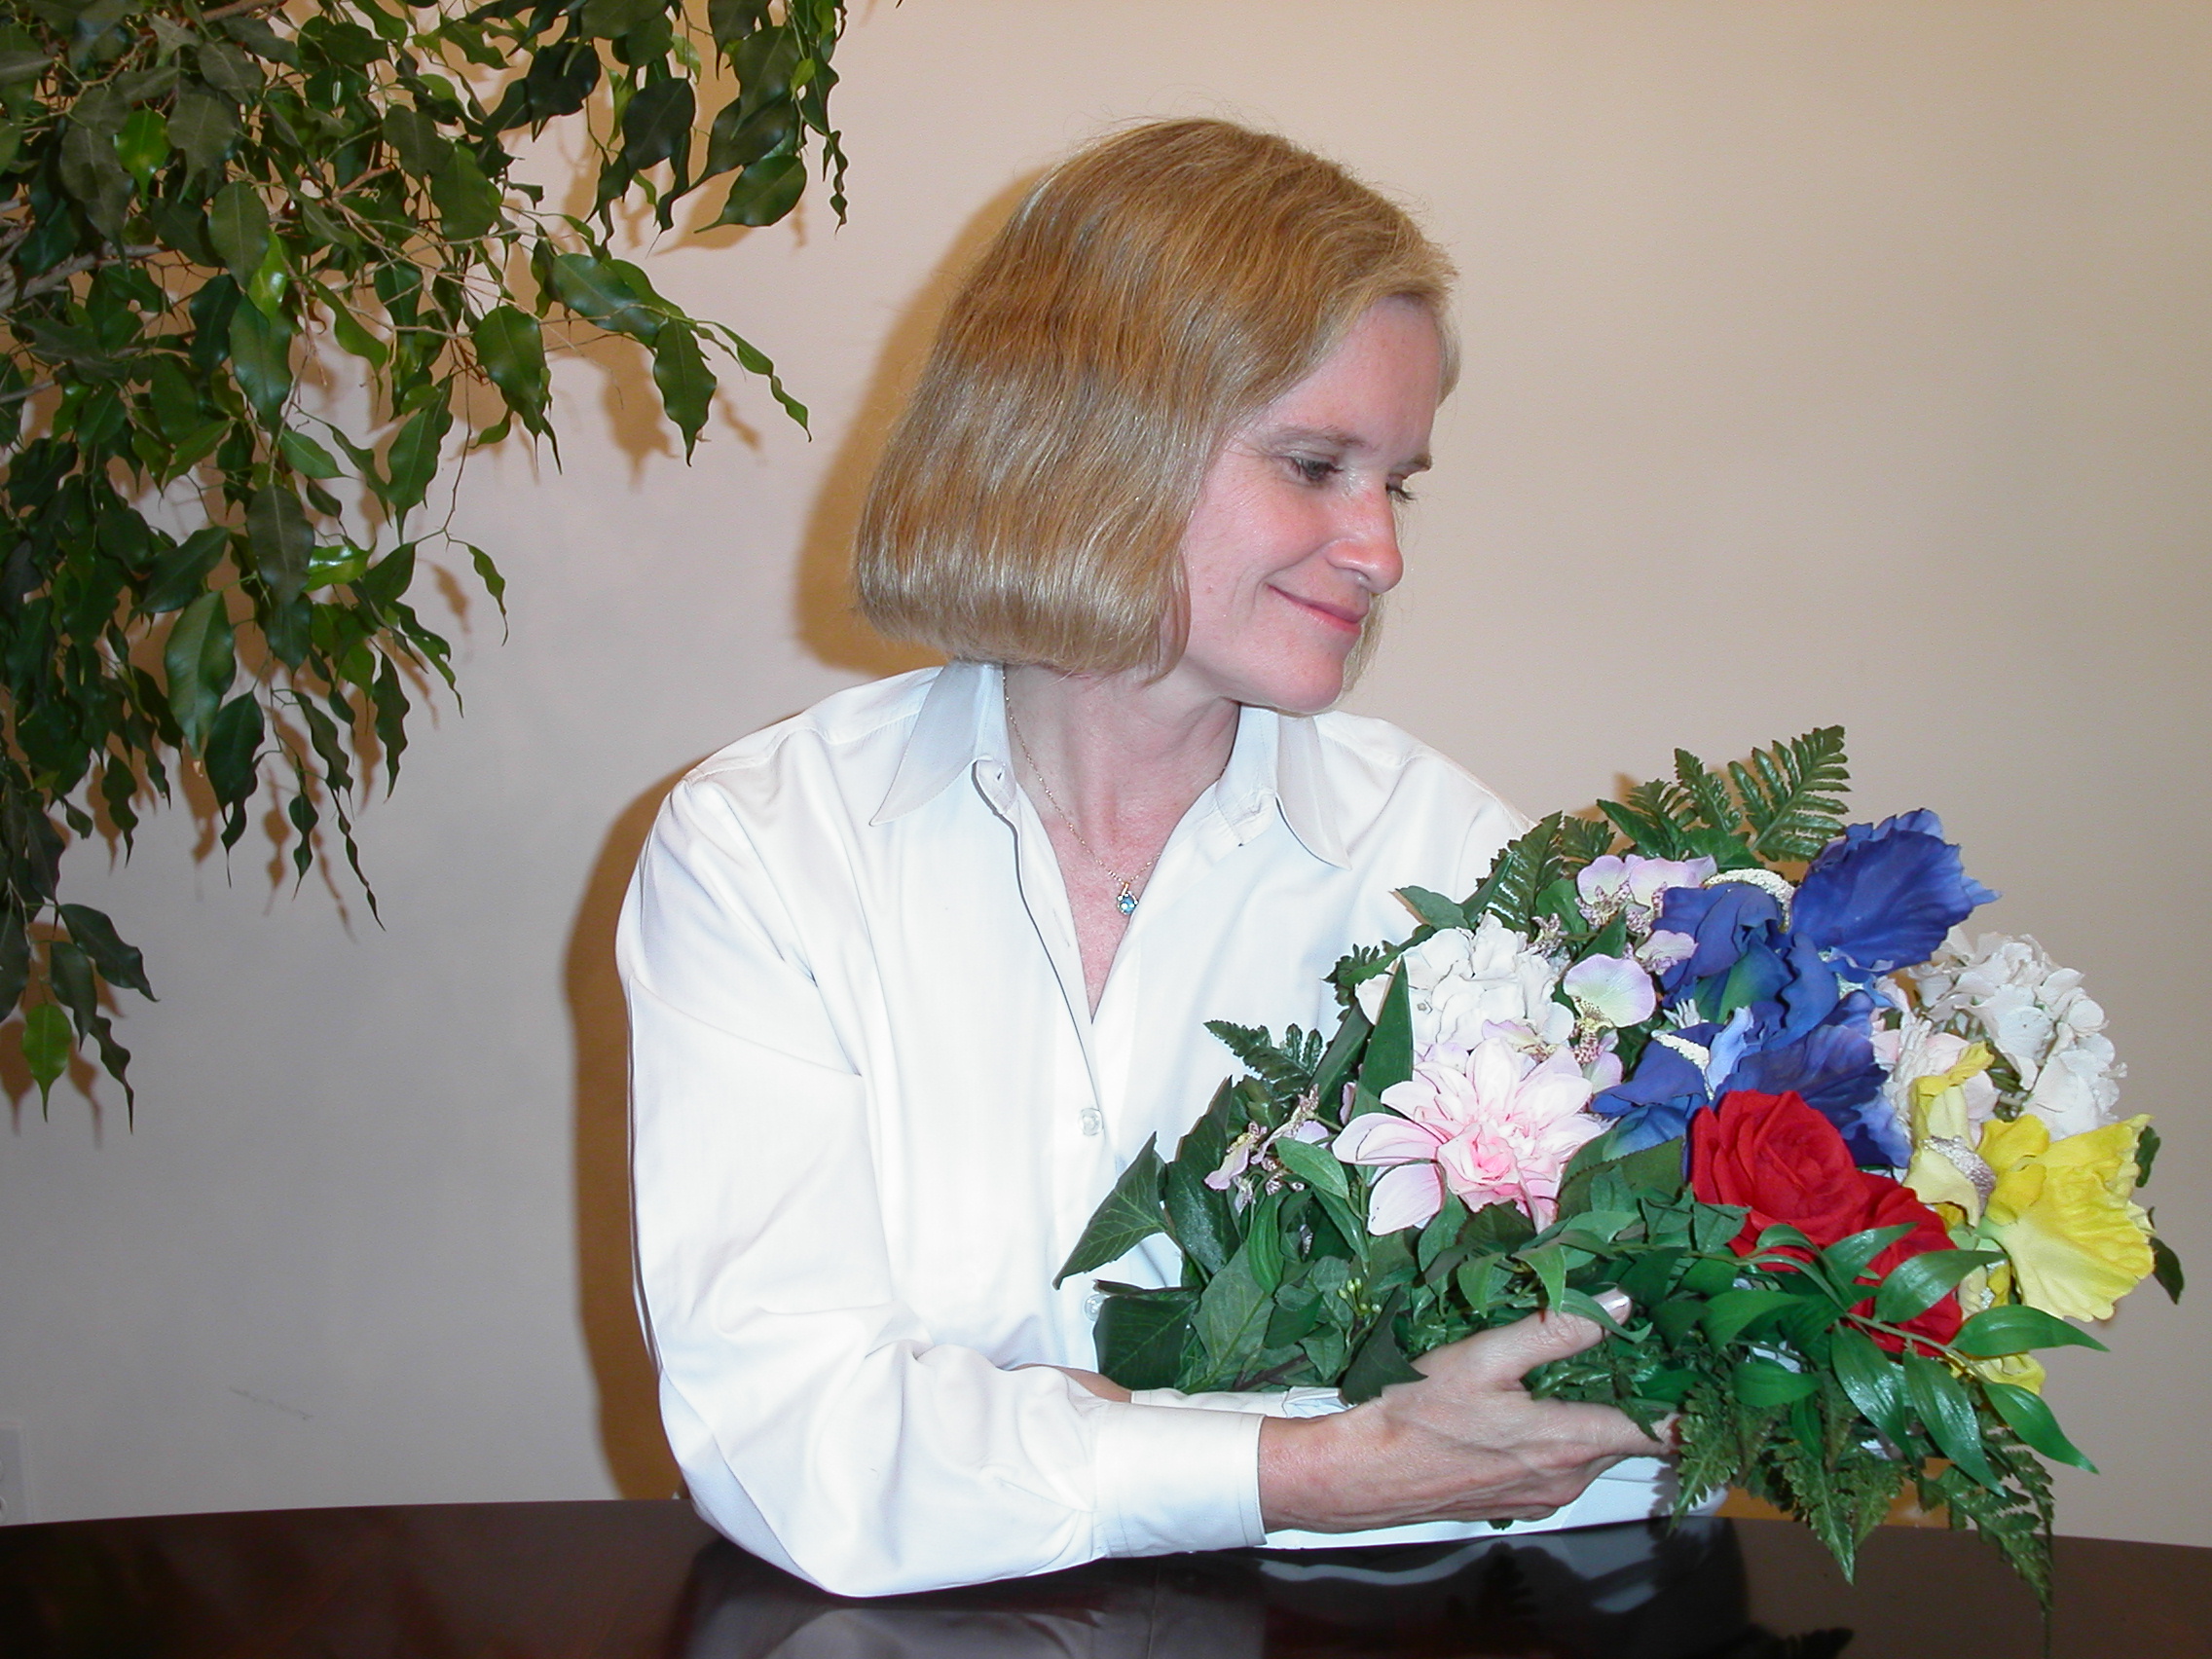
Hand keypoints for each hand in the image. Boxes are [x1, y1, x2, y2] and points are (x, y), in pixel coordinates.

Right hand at [1258, 1297, 1666, 1532]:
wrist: (1361, 1473)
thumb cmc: (1415, 1413)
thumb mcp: (1482, 1357)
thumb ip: (1554, 1331)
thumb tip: (1618, 1306)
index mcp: (1569, 1441)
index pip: (1659, 1431)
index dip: (1687, 1402)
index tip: (1700, 1368)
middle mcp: (1568, 1477)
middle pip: (1627, 1436)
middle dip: (1637, 1394)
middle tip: (1637, 1344)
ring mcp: (1545, 1495)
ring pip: (1593, 1448)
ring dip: (1596, 1411)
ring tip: (1585, 1364)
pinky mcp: (1520, 1501)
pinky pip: (1563, 1464)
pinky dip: (1566, 1434)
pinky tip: (1537, 1403)